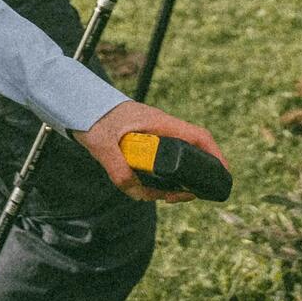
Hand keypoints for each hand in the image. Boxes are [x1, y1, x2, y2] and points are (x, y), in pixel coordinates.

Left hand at [73, 99, 228, 202]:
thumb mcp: (102, 143)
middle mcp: (160, 130)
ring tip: (160, 195)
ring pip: (174, 165)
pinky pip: (160, 166)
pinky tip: (146, 189)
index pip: (198, 137)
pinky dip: (156, 181)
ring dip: (170, 184)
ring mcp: (153, 138)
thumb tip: (135, 192)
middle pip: (191, 156)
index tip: (224, 175)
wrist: (77, 103)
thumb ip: (117, 168)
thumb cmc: (92, 115)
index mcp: (159, 123)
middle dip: (190, 180)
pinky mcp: (144, 146)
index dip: (215, 155)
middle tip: (177, 197)